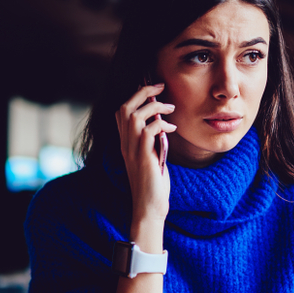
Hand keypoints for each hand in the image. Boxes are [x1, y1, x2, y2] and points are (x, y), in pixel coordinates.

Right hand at [114, 83, 177, 226]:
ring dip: (154, 106)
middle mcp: (125, 144)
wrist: (149, 206)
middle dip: (143, 92)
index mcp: (125, 142)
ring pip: (135, 116)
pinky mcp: (143, 157)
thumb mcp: (151, 157)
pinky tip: (172, 129)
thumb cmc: (153, 183)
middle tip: (161, 86)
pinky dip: (162, 125)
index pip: (121, 111)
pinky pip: (149, 131)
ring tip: (171, 108)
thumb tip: (162, 123)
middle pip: (125, 108)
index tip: (152, 90)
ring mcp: (132, 150)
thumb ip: (151, 141)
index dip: (134, 96)